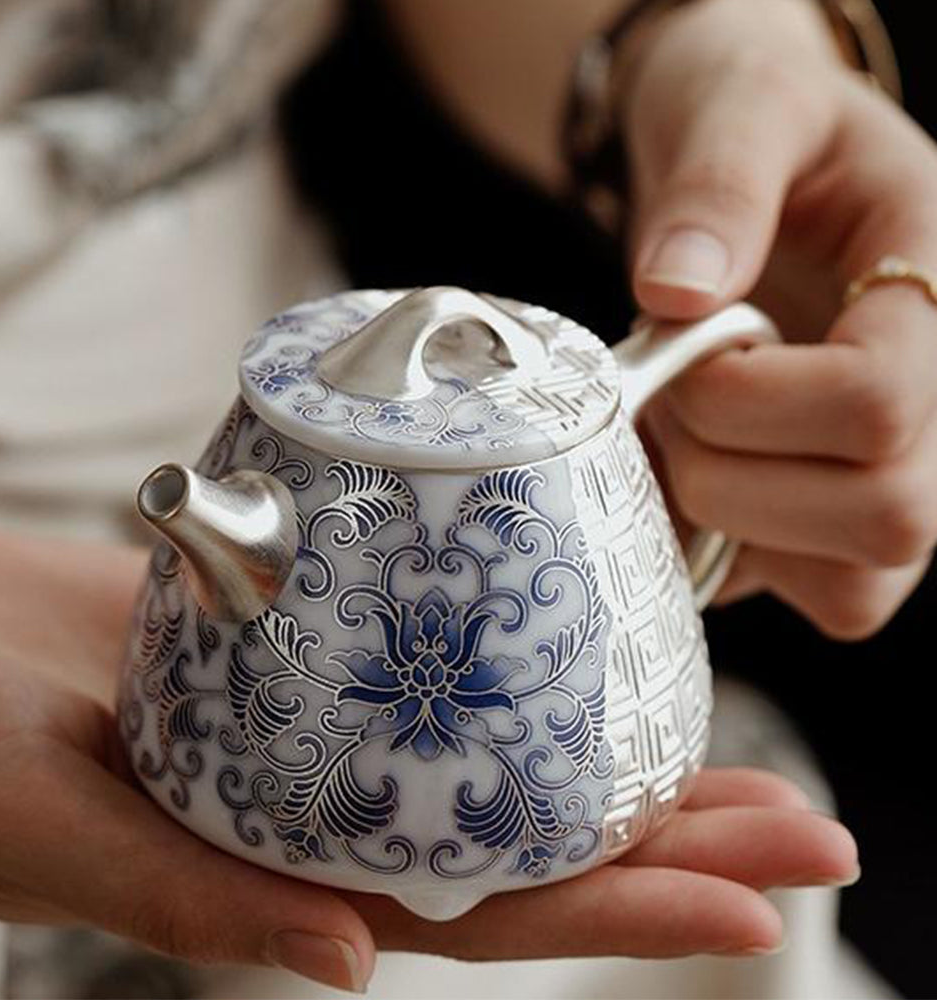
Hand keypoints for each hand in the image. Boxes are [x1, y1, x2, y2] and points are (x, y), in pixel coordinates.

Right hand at [0, 524, 857, 992]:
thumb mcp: (40, 824)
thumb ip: (182, 896)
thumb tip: (350, 964)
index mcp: (279, 874)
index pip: (482, 916)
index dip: (623, 918)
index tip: (757, 908)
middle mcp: (323, 802)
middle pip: (525, 831)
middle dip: (670, 835)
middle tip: (806, 823)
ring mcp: (321, 716)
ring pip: (493, 738)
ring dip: (613, 738)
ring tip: (734, 732)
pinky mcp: (299, 635)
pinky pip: (424, 644)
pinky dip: (508, 642)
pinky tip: (576, 623)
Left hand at [621, 0, 936, 637]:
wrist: (737, 163)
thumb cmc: (750, 123)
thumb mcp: (740, 105)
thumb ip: (719, 181)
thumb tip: (676, 292)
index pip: (884, 406)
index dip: (753, 397)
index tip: (688, 337)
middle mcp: (936, 408)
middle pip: (886, 518)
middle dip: (732, 468)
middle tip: (674, 393)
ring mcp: (882, 478)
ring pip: (850, 587)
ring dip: (723, 517)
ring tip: (674, 429)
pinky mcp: (816, 525)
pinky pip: (781, 589)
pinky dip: (703, 553)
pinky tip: (669, 469)